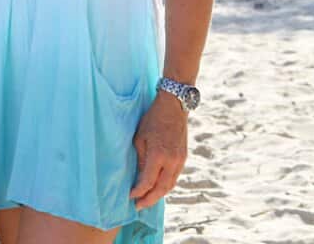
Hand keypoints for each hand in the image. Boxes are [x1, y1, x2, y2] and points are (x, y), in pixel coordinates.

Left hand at [129, 94, 187, 208]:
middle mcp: (172, 161)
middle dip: (150, 199)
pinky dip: (165, 185)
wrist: (174, 107)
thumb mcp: (140, 137)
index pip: (148, 181)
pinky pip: (174, 177)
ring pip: (170, 184)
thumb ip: (141, 158)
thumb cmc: (152, 119)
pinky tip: (157, 188)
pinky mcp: (183, 158)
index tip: (130, 197)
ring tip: (146, 200)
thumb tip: (139, 176)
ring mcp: (180, 160)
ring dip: (159, 194)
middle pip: (162, 188)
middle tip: (138, 207)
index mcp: (159, 156)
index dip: (139, 192)